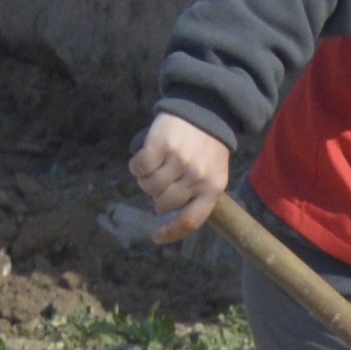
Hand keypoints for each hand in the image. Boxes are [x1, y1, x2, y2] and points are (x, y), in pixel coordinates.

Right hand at [130, 112, 229, 235]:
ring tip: (155, 167)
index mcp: (214, 188)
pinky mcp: (161, 146)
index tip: (157, 237)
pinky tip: (144, 157)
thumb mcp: (213, 173)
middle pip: (163, 204)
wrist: (206, 112)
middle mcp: (198, 177)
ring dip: (146, 180)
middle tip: (160, 182)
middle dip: (157, 197)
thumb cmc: (206, 148)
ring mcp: (180, 161)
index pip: (191, 220)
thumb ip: (198, 194)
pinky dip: (136, 166)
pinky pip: (138, 168)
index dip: (172, 233)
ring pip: (149, 186)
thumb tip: (167, 215)